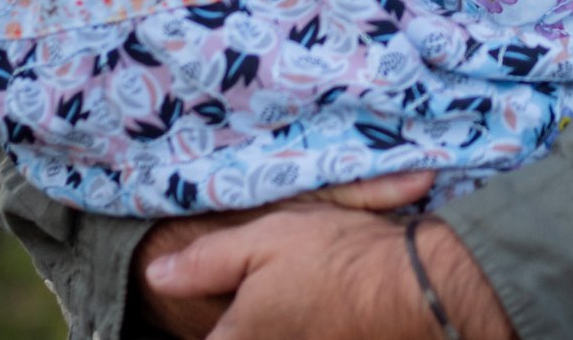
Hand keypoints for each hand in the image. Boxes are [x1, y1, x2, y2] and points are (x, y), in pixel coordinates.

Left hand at [127, 173, 434, 338]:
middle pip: (236, 335)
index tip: (204, 297)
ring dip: (272, 321)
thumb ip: (204, 262)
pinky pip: (303, 335)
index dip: (208, 321)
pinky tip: (321, 298)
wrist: (416, 284)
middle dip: (239, 319)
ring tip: (297, 290)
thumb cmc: (336, 257)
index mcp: (236, 338)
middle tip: (264, 286)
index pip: (206, 338)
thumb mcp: (262, 241)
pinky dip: (304, 324)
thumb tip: (156, 276)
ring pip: (271, 335)